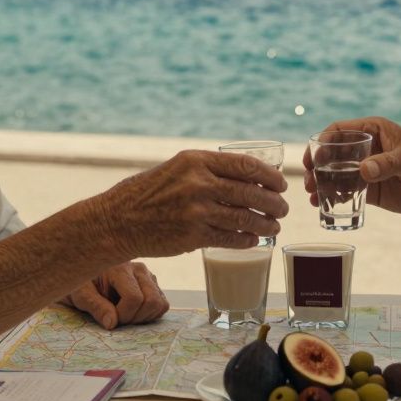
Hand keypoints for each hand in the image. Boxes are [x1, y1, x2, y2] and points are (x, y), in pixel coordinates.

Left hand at [63, 261, 169, 329]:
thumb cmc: (78, 286)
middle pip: (151, 301)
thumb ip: (96, 307)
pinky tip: (133, 313)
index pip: (134, 298)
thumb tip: (112, 323)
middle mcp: (139, 269)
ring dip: (143, 317)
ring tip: (124, 316)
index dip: (123, 315)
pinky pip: (162, 304)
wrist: (81, 277)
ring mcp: (148, 276)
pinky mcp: (153, 285)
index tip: (109, 320)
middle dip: (134, 318)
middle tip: (117, 319)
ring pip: (159, 303)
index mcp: (120, 268)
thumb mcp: (80, 295)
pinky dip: (150, 314)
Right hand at [100, 150, 288, 258]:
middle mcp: (198, 183)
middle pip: (250, 192)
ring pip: (244, 218)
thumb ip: (207, 170)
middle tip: (282, 208)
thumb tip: (247, 175)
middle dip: (273, 202)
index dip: (270, 175)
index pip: (245, 165)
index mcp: (196, 160)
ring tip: (274, 225)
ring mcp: (196, 211)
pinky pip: (230, 238)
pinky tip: (254, 239)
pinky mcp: (193, 236)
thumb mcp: (176, 168)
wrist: (117, 220)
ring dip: (265, 223)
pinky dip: (247, 239)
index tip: (280, 183)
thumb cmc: (147, 193)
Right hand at [302, 117, 400, 217]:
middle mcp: (366, 148)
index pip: (340, 131)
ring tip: (312, 196)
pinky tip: (324, 205)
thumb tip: (364, 170)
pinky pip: (346, 192)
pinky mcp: (369, 189)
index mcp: (374, 130)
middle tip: (309, 181)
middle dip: (316, 166)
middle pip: (332, 153)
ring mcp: (366, 169)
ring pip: (335, 174)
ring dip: (321, 183)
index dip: (321, 142)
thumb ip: (388, 163)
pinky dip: (333, 197)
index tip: (312, 158)